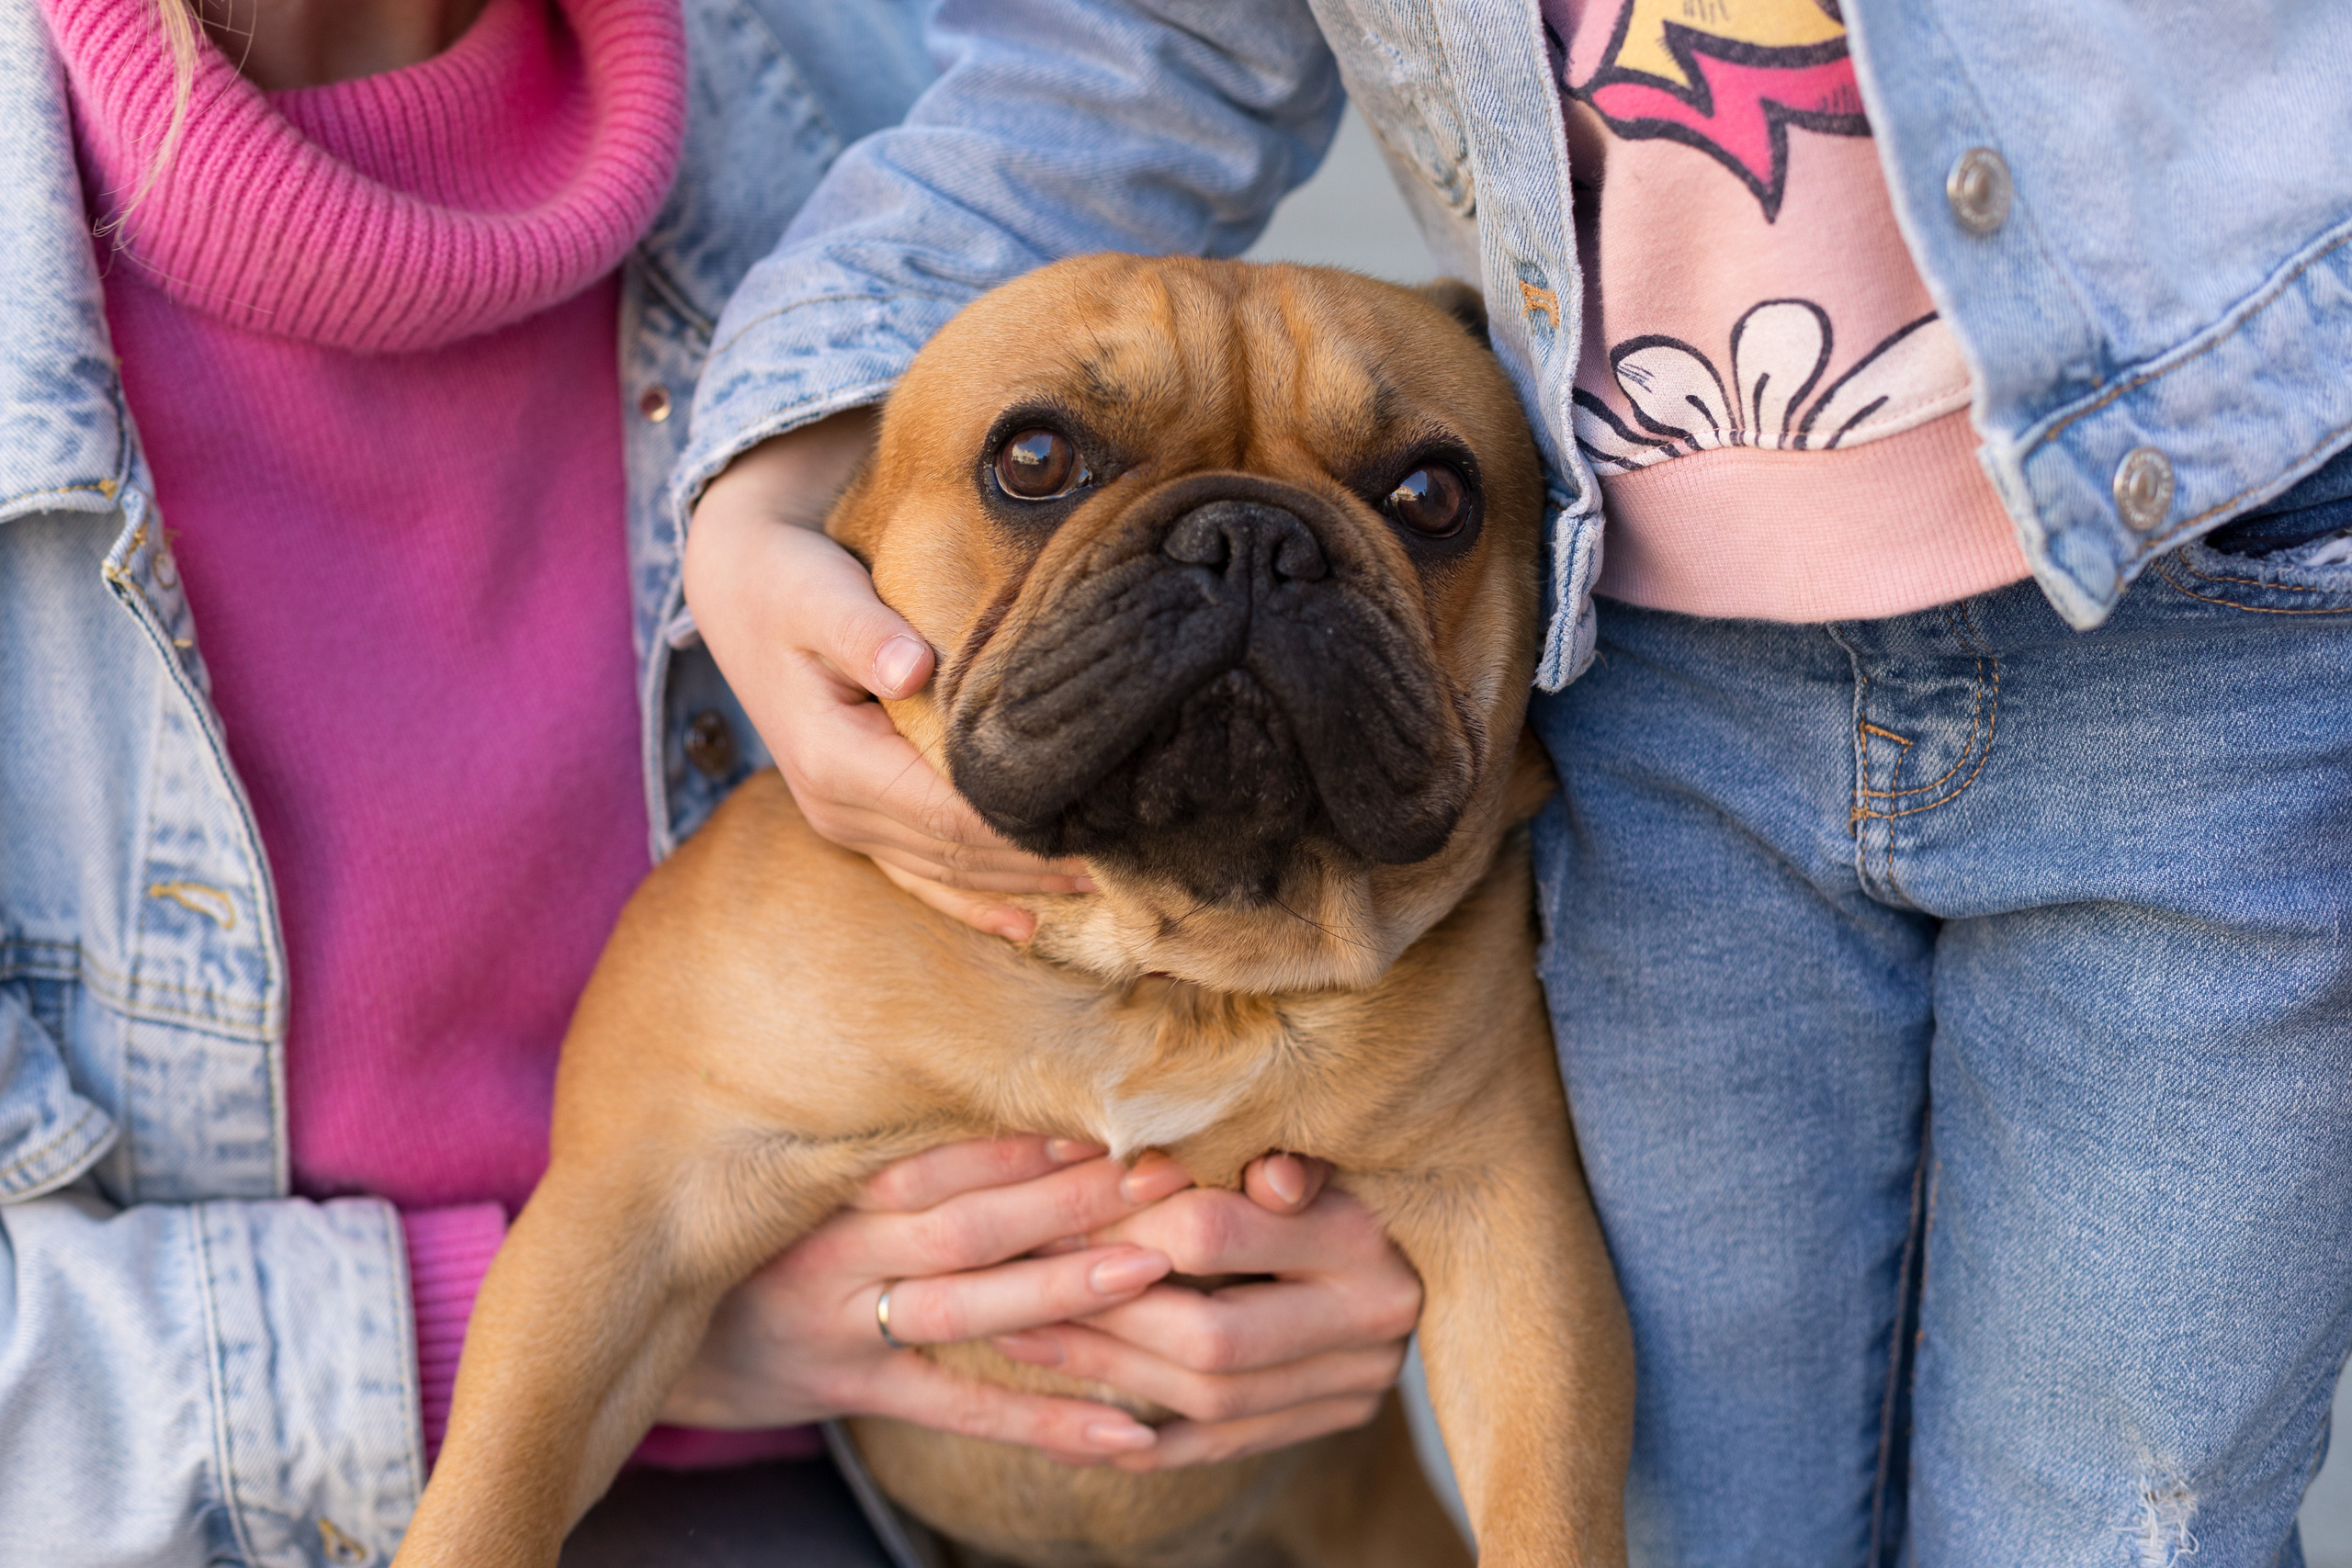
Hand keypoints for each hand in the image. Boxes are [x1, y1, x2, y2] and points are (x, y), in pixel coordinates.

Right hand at [659, 1136, 1199, 1458]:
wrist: (637, 1313)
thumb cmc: (741, 1212)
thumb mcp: (783, 1148)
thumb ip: (865, 1105)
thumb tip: (974, 1037)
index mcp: (821, 1179)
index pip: (932, 1153)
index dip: (1019, 1137)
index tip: (1106, 1112)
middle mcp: (832, 1250)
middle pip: (964, 1222)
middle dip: (1066, 1198)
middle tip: (1164, 1171)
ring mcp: (844, 1327)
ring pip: (966, 1308)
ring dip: (1064, 1289)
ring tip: (1155, 1268)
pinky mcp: (855, 1390)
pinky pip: (959, 1410)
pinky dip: (1045, 1423)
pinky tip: (1126, 1432)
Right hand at [684, 414, 1092, 938]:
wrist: (741, 592)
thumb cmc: (790, 584)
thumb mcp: (816, 592)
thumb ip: (862, 630)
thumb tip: (910, 665)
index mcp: (833, 759)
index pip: (946, 812)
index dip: (1021, 826)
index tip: (1094, 824)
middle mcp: (836, 808)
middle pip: (956, 854)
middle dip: (1039, 863)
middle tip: (1131, 859)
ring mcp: (844, 822)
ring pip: (944, 874)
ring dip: (1021, 886)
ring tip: (1105, 886)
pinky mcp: (857, 817)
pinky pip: (920, 875)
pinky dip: (976, 903)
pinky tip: (1029, 924)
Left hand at [992, 1153, 1423, 1469]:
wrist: (1412, 1232)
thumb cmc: (1334, 1159)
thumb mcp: (1301, 1137)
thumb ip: (1253, 1145)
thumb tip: (1196, 1170)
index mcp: (1361, 1232)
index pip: (1212, 1235)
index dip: (1119, 1223)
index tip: (1050, 1211)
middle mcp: (1374, 1316)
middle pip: (1210, 1337)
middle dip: (1105, 1317)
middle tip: (1020, 1292)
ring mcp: (1358, 1381)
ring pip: (1210, 1401)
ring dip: (1110, 1376)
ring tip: (1028, 1340)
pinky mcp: (1333, 1418)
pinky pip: (1223, 1448)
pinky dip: (1145, 1446)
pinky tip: (1072, 1432)